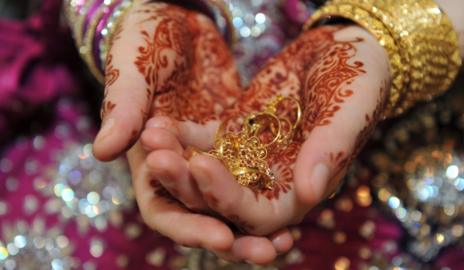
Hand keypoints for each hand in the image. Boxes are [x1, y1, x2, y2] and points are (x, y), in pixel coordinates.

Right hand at [95, 1, 292, 262]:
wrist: (177, 13)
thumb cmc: (144, 36)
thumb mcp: (133, 68)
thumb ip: (123, 107)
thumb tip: (102, 152)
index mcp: (144, 158)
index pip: (163, 208)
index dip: (190, 228)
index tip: (222, 238)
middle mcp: (177, 166)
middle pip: (201, 215)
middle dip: (231, 237)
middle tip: (265, 253)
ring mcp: (206, 153)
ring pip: (229, 200)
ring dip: (254, 223)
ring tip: (286, 241)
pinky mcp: (232, 139)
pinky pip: (251, 170)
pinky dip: (267, 187)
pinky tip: (298, 200)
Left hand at [143, 25, 390, 235]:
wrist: (344, 46)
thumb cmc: (360, 77)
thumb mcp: (349, 109)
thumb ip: (331, 149)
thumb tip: (311, 193)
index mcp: (303, 188)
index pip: (260, 216)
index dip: (229, 200)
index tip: (201, 165)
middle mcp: (273, 182)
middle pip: (223, 201)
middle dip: (190, 185)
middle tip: (158, 160)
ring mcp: (252, 158)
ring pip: (208, 173)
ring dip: (177, 161)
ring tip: (150, 139)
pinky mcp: (238, 133)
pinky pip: (205, 142)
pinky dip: (182, 135)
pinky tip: (157, 123)